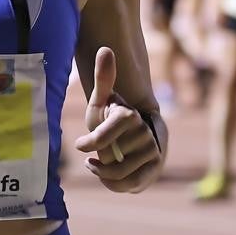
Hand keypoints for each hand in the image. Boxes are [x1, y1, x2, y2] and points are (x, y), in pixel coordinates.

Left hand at [75, 47, 162, 192]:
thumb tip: (106, 49)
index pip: (102, 136)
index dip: (90, 143)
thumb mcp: (100, 101)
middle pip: (110, 158)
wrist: (126, 137)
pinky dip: (116, 185)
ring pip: (119, 173)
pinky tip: (107, 177)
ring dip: (105, 173)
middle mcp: (144, 133)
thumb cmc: (108, 118)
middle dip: (101, 157)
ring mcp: (152, 151)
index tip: (80, 145)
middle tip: (100, 150)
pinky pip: (132, 184)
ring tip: (99, 165)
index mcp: (128, 115)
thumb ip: (104, 78)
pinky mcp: (154, 168)